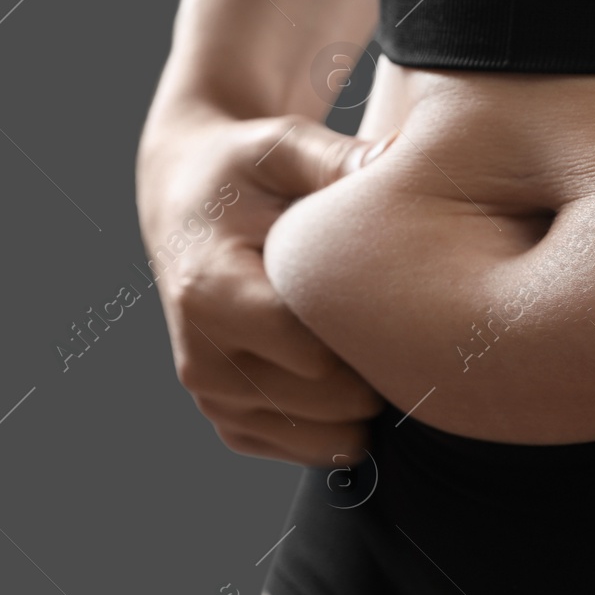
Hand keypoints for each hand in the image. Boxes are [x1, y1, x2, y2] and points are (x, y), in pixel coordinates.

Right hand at [136, 83, 391, 466]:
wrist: (186, 197)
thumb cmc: (245, 167)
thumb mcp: (284, 147)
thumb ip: (339, 159)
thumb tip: (401, 155)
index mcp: (210, 295)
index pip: (319, 354)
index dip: (375, 336)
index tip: (405, 301)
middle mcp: (201, 358)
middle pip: (328, 402)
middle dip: (379, 369)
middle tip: (408, 324)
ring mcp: (210, 395)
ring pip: (321, 437)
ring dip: (363, 404)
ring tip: (377, 344)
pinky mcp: (224, 416)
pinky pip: (301, 447)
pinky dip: (338, 423)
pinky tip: (351, 373)